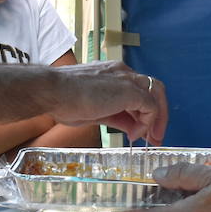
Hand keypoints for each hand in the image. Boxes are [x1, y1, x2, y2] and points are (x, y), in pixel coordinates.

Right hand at [46, 61, 167, 144]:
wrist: (52, 91)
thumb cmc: (63, 100)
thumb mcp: (95, 111)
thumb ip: (115, 116)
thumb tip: (129, 127)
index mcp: (113, 74)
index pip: (137, 91)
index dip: (143, 113)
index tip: (142, 132)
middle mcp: (123, 72)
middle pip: (152, 89)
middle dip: (158, 114)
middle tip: (156, 137)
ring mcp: (127, 79)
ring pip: (156, 94)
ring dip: (158, 118)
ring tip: (152, 138)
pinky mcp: (129, 90)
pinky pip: (150, 107)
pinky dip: (147, 122)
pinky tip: (134, 135)